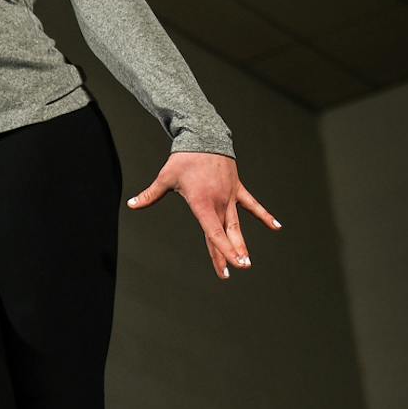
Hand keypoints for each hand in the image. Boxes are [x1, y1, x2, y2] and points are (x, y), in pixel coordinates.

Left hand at [127, 153, 280, 279]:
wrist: (204, 137)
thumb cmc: (184, 159)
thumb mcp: (165, 178)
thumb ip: (149, 195)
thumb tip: (130, 205)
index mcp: (202, 203)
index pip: (213, 232)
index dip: (221, 251)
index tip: (229, 266)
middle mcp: (219, 202)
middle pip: (224, 233)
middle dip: (228, 254)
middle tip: (234, 271)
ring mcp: (230, 196)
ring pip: (237, 224)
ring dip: (241, 242)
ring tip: (246, 261)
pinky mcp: (237, 188)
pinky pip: (252, 205)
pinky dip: (264, 216)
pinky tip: (277, 227)